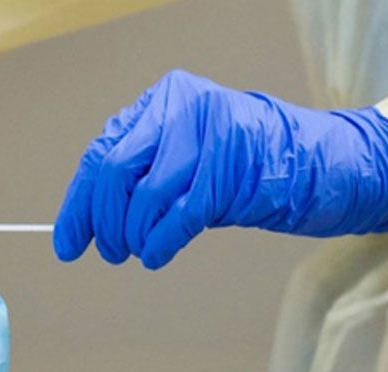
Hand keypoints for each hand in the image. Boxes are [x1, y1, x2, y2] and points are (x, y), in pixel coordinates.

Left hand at [52, 70, 387, 268]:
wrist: (319, 163)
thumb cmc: (243, 165)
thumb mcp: (184, 154)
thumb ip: (141, 171)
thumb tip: (85, 218)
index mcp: (164, 99)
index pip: (103, 154)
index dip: (80, 204)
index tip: (69, 241)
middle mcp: (184, 109)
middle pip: (115, 174)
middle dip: (104, 222)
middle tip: (107, 251)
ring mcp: (210, 139)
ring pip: (145, 198)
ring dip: (134, 237)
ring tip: (137, 252)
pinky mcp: (233, 173)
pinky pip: (178, 217)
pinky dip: (160, 244)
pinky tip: (156, 256)